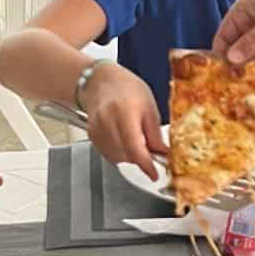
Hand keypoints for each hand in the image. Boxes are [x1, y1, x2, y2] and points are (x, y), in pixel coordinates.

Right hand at [82, 62, 166, 180]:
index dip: (146, 165)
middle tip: (150, 151)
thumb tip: (163, 155)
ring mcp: (96, 129)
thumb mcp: (149, 106)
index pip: (135, 147)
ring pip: (116, 157)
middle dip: (141, 158)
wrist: (101, 81)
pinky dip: (119, 153)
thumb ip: (155, 134)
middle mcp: (107, 121)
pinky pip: (107, 153)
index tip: (155, 174)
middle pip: (126, 155)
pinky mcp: (91, 135)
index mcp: (125, 112)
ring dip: (129, 156)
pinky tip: (124, 140)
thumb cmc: (126, 88)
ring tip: (136, 140)